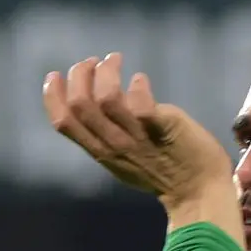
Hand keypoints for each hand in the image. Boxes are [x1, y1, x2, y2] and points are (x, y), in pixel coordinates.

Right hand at [43, 53, 233, 209]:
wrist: (198, 190)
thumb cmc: (162, 170)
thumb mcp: (123, 158)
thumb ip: (106, 135)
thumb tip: (93, 102)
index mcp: (100, 152)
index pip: (64, 123)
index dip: (52, 96)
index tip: (54, 75)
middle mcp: (114, 145)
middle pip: (80, 105)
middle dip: (80, 74)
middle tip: (93, 62)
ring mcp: (138, 137)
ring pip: (107, 98)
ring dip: (107, 71)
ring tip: (115, 60)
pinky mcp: (163, 128)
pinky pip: (141, 104)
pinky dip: (138, 84)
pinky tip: (141, 79)